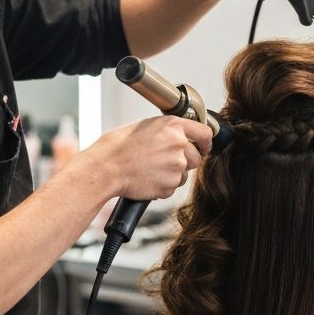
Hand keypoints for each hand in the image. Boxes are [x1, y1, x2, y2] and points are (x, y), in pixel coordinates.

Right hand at [87, 115, 212, 199]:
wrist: (107, 167)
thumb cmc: (120, 146)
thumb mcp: (147, 126)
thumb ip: (169, 130)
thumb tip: (183, 136)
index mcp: (174, 126)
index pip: (205, 133)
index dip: (206, 143)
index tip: (205, 147)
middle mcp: (179, 145)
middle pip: (196, 158)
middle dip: (185, 161)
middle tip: (164, 161)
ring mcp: (176, 167)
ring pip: (184, 175)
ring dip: (172, 174)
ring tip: (150, 169)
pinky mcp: (170, 185)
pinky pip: (172, 187)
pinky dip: (162, 185)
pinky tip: (147, 178)